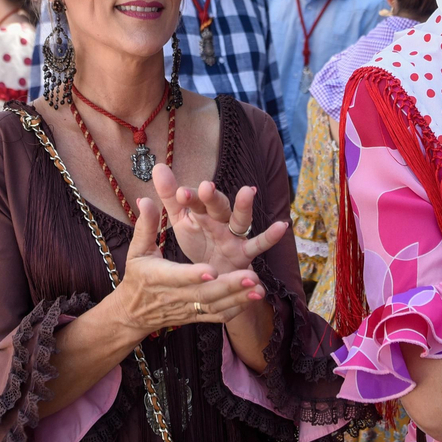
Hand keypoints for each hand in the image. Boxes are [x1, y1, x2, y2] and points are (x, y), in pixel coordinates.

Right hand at [110, 197, 268, 338]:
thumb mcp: (137, 250)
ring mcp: (188, 307)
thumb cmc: (138, 276)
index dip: (194, 274)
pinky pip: (218, 316)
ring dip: (239, 297)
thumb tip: (145, 200)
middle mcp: (175, 295)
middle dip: (228, 285)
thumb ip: (146, 226)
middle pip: (204, 293)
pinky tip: (253, 300)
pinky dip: (236, 309)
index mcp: (157, 277)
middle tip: (250, 276)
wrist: (134, 313)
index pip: (177, 276)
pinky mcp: (196, 316)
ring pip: (215, 305)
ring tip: (260, 289)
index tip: (212, 270)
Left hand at [150, 164, 287, 274]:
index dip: (189, 197)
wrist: (213, 276)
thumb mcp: (181, 220)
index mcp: (202, 212)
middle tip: (207, 187)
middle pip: (217, 206)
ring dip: (244, 206)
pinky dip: (270, 236)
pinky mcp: (245, 253)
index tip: (179, 193)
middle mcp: (220, 219)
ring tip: (248, 191)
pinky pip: (259, 244)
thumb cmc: (199, 242)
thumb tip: (159, 166)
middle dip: (213, 197)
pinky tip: (282, 225)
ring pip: (240, 219)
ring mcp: (235, 235)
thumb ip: (170, 196)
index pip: (195, 202)